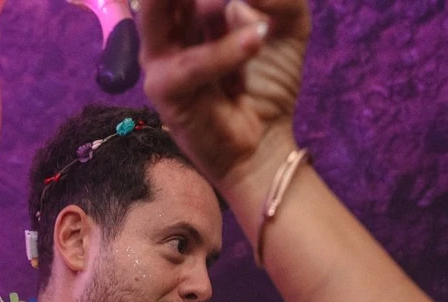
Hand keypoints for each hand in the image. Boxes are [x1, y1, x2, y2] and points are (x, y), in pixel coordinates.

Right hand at [140, 0, 309, 188]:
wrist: (264, 142)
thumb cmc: (268, 82)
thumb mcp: (288, 21)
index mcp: (190, 3)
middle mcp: (168, 23)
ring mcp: (159, 53)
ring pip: (159, 7)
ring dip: (201, 1)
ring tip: (241, 8)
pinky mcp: (163, 88)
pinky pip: (191, 62)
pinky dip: (225, 49)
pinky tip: (258, 38)